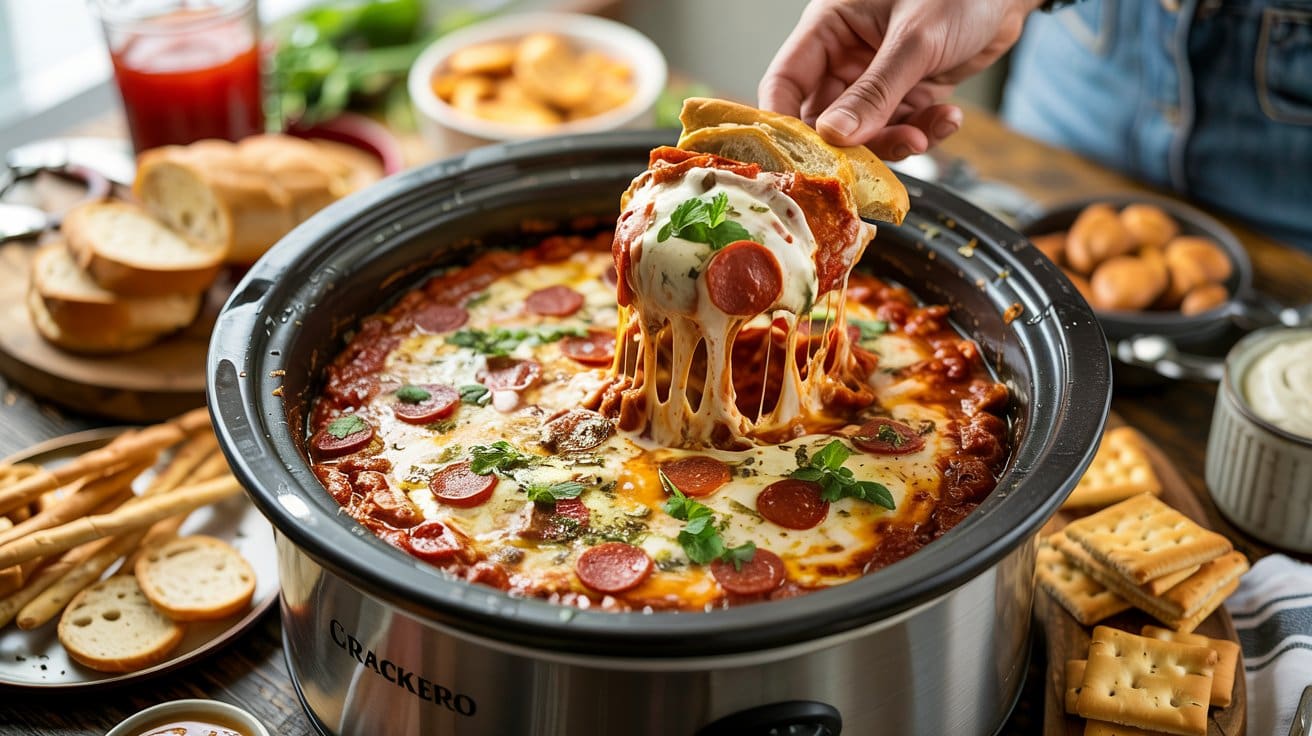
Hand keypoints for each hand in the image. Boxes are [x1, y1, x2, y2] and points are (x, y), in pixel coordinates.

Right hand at [759, 0, 1040, 158]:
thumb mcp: (914, 40)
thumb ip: (875, 92)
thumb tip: (835, 136)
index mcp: (829, 27)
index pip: (786, 81)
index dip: (784, 121)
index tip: (798, 158)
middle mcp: (846, 56)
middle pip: (824, 117)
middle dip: (853, 143)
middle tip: (872, 162)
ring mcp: (876, 78)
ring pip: (865, 131)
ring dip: (895, 141)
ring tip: (924, 135)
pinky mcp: (907, 93)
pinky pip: (902, 127)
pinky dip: (924, 131)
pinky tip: (947, 118)